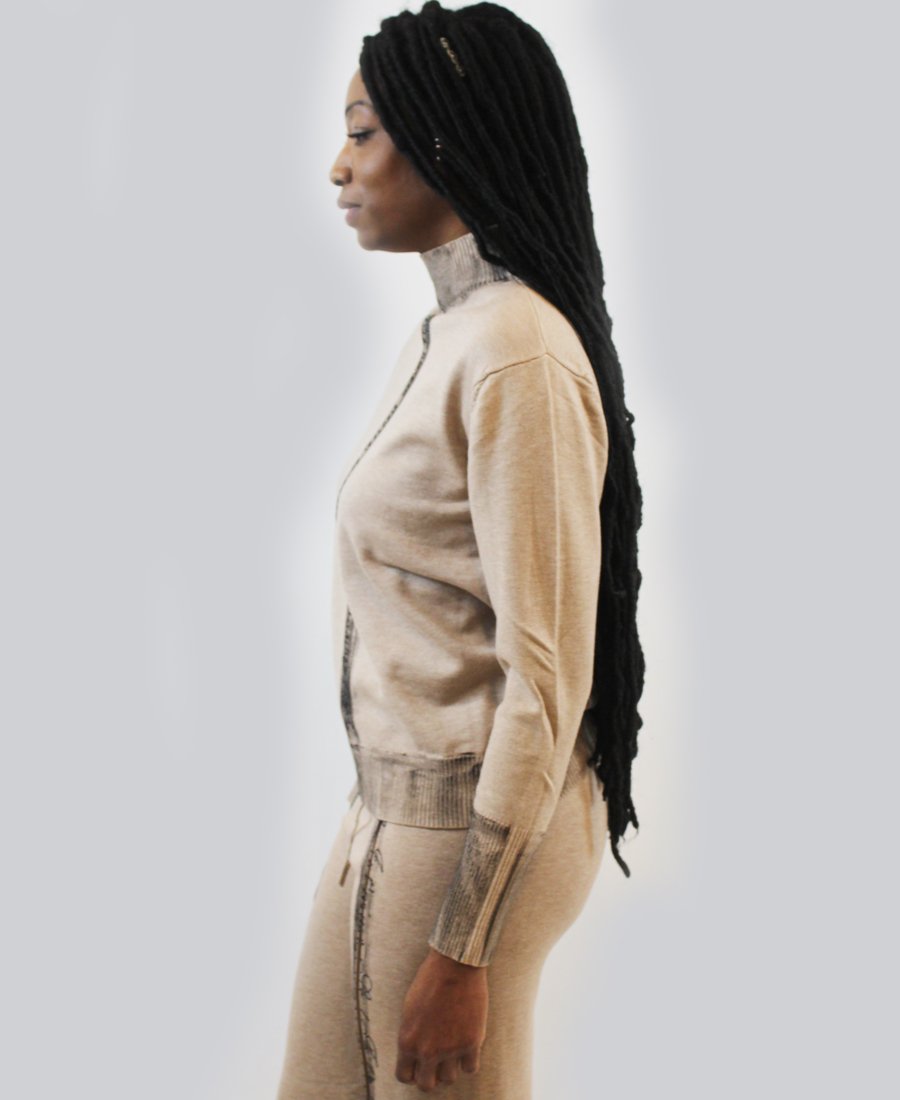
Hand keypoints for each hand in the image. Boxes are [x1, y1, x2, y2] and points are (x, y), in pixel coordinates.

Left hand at [395, 946, 487, 1090]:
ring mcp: (450, 1049)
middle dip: (430, 1077)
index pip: (404, 1076)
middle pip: (427, 1085)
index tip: (418, 1066)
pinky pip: (470, 1068)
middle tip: (436, 1064)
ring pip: (449, 1079)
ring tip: (452, 1051)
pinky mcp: (471, 1043)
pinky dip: (468, 1061)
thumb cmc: (430, 980)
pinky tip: (467, 1046)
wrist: (455, 965)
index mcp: (407, 1041)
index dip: (412, 1073)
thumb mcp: (410, 1009)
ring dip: (450, 1068)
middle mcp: (427, 1050)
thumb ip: (412, 1035)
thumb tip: (415, 1054)